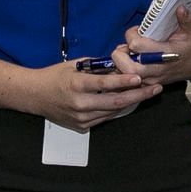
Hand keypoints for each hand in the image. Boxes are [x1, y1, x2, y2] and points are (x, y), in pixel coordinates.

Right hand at [24, 57, 151, 131]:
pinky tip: (128, 101)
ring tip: (147, 92)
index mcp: (76, 85)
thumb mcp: (75, 65)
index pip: (104, 84)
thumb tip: (120, 65)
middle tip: (155, 88)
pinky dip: (117, 108)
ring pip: (113, 111)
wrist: (34, 96)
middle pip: (115, 101)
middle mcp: (79, 104)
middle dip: (138, 95)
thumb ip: (97, 67)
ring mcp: (81, 118)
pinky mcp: (82, 126)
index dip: (123, 81)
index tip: (139, 77)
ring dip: (131, 102)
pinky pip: (105, 117)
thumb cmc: (55, 76)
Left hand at [113, 22, 190, 85]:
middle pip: (128, 67)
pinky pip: (129, 81)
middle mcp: (157, 70)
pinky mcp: (148, 85)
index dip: (132, 35)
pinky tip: (130, 60)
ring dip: (121, 63)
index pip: (137, 45)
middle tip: (126, 45)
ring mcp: (152, 79)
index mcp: (166, 54)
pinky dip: (124, 70)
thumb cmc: (190, 45)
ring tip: (127, 52)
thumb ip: (186, 19)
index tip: (137, 30)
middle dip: (121, 54)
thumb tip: (180, 8)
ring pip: (126, 76)